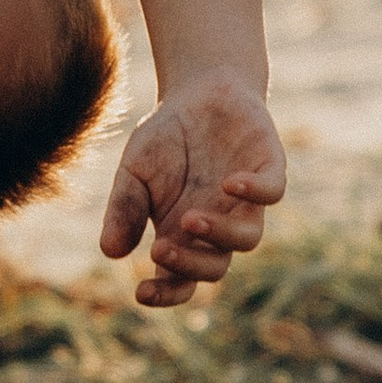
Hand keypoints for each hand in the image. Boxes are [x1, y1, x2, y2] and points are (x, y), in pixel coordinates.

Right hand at [98, 68, 286, 310]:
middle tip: (160, 249)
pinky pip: (271, 192)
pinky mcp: (269, 168)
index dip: (166, 293)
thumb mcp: (134, 172)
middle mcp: (218, 225)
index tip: (141, 293)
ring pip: (247, 238)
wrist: (199, 89)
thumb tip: (111, 252)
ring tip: (189, 219)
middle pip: (215, 268)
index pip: (180, 280)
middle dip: (189, 265)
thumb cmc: (164, 139)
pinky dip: (254, 193)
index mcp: (183, 235)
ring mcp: (246, 201)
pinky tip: (228, 184)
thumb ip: (124, 209)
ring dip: (220, 235)